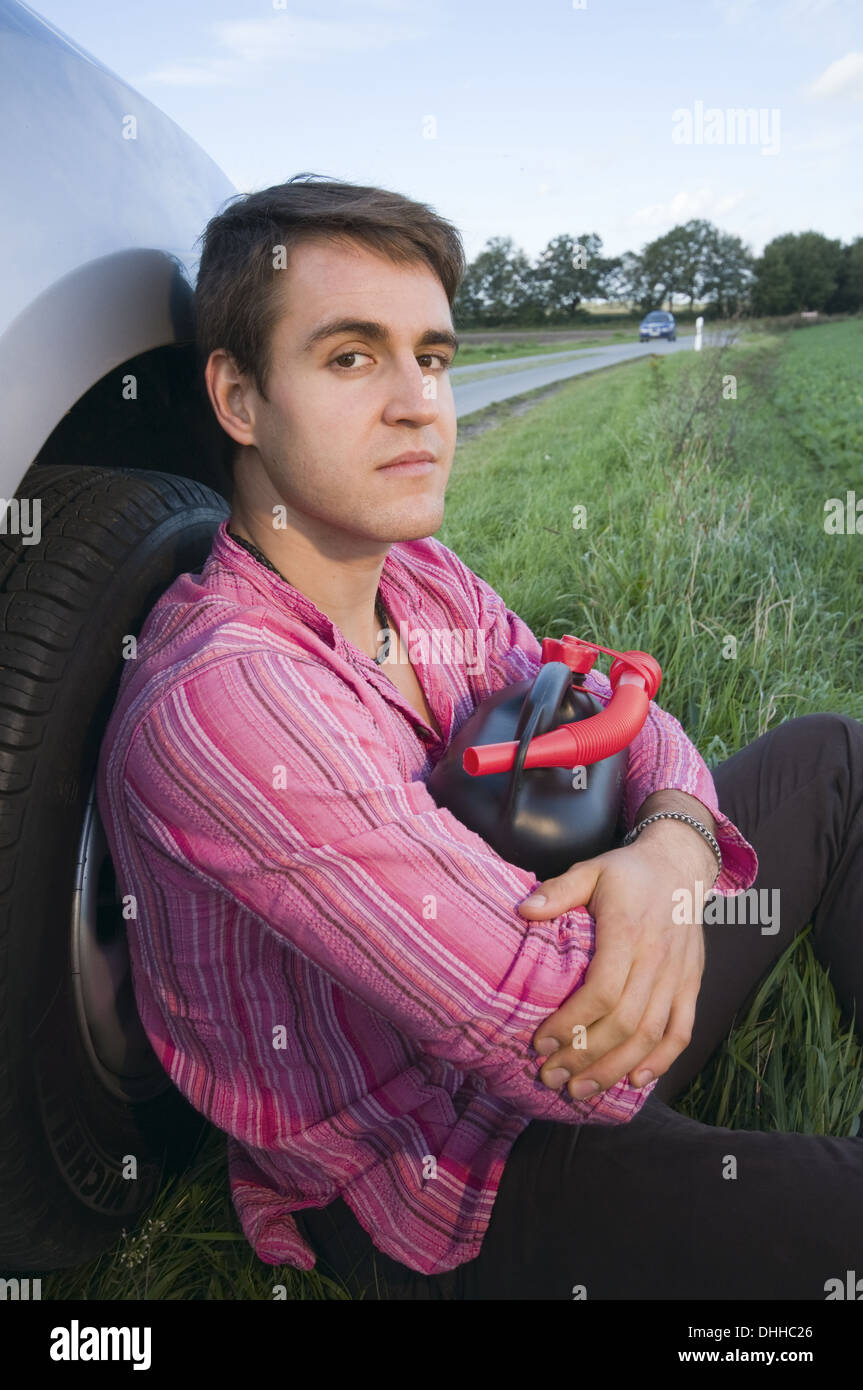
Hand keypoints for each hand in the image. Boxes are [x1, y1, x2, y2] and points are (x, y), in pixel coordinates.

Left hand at [517, 825, 710, 1099]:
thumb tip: (522, 910)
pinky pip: (681, 1031)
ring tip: (580, 1090)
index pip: (602, 991)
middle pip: (624, 1022)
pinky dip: (661, 1061)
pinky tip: (634, 1080)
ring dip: (615, 1069)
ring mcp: (678, 976)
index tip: (540, 1043)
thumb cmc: (628, 873)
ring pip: (651, 1034)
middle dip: (585, 1057)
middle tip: (552, 1078)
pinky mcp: (691, 984)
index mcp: (628, 932)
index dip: (571, 1023)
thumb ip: (558, 891)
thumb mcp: (591, 871)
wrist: (681, 866)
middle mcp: (657, 959)